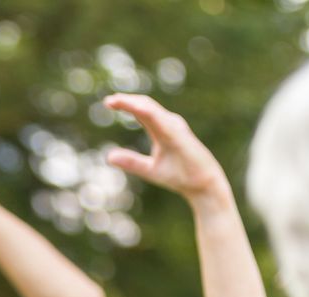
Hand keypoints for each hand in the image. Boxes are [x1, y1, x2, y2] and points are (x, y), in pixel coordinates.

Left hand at [104, 94, 227, 204]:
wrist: (200, 185)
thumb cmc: (179, 175)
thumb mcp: (149, 169)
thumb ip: (131, 162)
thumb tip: (109, 156)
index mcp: (161, 129)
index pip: (141, 112)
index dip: (126, 104)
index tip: (108, 103)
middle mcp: (168, 123)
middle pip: (145, 105)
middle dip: (126, 100)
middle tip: (108, 100)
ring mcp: (174, 127)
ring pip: (151, 109)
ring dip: (134, 103)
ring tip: (116, 100)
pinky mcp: (178, 135)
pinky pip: (162, 120)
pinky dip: (148, 113)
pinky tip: (137, 109)